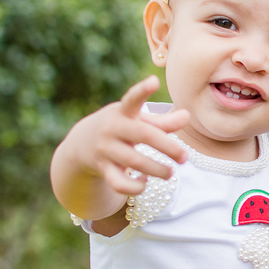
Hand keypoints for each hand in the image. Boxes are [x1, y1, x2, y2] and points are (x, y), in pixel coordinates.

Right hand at [60, 76, 189, 197]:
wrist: (81, 144)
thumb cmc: (120, 127)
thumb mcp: (137, 120)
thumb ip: (162, 121)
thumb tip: (187, 116)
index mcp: (123, 112)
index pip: (132, 99)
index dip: (143, 91)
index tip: (154, 81)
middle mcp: (112, 128)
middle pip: (144, 135)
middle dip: (168, 147)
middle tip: (184, 157)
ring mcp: (105, 149)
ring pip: (135, 162)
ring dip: (157, 170)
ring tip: (170, 173)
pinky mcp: (102, 169)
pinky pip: (119, 183)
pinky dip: (135, 187)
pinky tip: (144, 182)